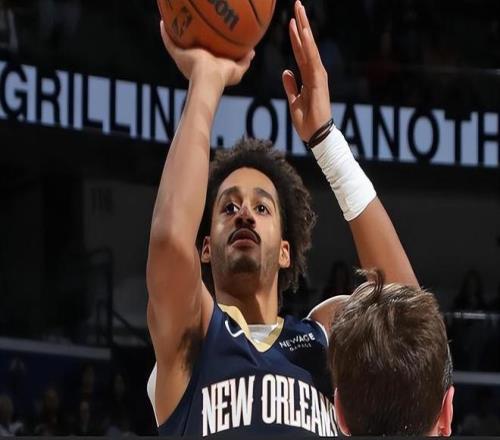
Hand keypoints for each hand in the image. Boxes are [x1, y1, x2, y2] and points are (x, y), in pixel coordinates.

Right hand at [160, 21, 254, 90]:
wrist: (209, 78)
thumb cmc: (223, 77)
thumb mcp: (238, 69)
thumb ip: (244, 61)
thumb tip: (252, 51)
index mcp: (207, 64)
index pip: (206, 53)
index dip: (207, 44)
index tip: (209, 34)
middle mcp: (194, 61)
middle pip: (191, 46)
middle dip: (190, 36)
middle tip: (191, 24)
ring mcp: (184, 58)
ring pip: (178, 43)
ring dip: (175, 32)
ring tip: (174, 19)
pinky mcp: (178, 55)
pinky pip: (169, 42)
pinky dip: (165, 33)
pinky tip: (163, 21)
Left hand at [282, 1, 331, 141]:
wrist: (316, 135)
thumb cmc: (307, 122)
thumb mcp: (293, 102)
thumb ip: (290, 86)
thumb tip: (286, 71)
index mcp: (308, 77)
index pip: (300, 53)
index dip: (295, 37)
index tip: (291, 21)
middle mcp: (314, 73)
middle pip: (306, 44)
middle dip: (301, 24)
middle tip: (297, 4)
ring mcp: (318, 75)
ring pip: (310, 47)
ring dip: (304, 28)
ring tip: (299, 10)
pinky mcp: (319, 81)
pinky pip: (312, 60)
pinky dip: (308, 45)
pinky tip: (304, 32)